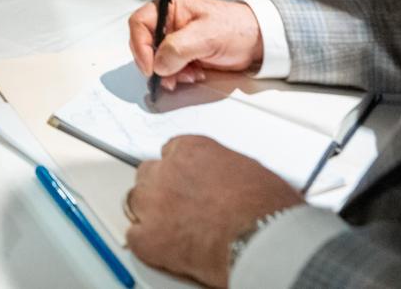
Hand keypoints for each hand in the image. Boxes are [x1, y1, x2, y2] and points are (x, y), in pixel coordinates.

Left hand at [126, 136, 303, 286]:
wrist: (262, 237)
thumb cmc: (265, 207)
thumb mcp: (246, 169)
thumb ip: (221, 171)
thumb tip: (225, 183)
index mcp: (191, 150)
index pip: (169, 153)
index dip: (178, 172)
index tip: (185, 184)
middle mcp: (167, 171)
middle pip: (148, 176)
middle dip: (161, 190)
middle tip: (180, 207)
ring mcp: (155, 203)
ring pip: (136, 202)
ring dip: (150, 214)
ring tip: (172, 229)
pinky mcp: (150, 237)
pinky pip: (135, 237)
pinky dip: (147, 244)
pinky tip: (165, 249)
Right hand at [128, 0, 262, 91]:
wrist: (257, 42)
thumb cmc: (237, 28)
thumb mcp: (207, 35)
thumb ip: (178, 48)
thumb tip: (159, 63)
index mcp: (171, 6)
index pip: (140, 23)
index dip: (140, 46)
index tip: (150, 66)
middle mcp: (170, 21)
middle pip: (146, 44)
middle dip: (157, 63)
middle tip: (169, 75)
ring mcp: (175, 38)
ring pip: (156, 60)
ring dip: (169, 73)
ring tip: (188, 75)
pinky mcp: (183, 53)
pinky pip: (169, 68)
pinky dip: (177, 76)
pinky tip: (194, 75)